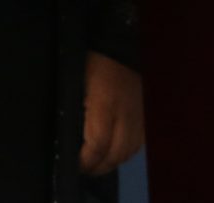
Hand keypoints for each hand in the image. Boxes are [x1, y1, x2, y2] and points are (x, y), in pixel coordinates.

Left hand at [79, 51, 144, 174]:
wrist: (121, 46)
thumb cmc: (92, 62)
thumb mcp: (76, 83)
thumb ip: (74, 109)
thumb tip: (67, 135)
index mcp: (105, 104)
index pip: (97, 144)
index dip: (85, 160)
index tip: (74, 163)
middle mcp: (126, 115)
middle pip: (115, 154)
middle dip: (97, 166)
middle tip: (82, 167)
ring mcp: (139, 118)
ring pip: (128, 153)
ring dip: (111, 162)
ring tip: (95, 164)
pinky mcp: (146, 118)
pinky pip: (137, 145)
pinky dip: (124, 154)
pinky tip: (113, 153)